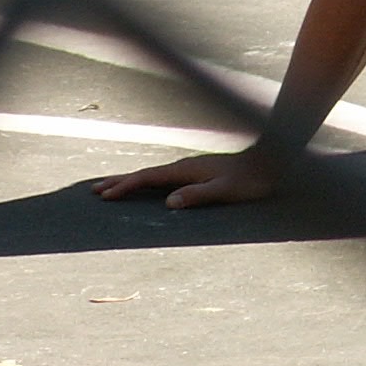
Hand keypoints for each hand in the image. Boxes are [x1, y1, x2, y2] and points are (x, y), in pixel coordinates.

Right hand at [94, 149, 279, 209]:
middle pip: (145, 174)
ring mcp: (190, 169)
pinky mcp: (197, 173)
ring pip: (153, 175)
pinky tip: (149, 187)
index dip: (125, 186)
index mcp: (185, 170)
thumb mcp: (225, 190)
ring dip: (131, 181)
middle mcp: (184, 166)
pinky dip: (147, 182)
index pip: (148, 177)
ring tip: (111, 187)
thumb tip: (169, 203)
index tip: (105, 195)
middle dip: (120, 181)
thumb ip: (198, 195)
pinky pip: (164, 178)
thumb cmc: (251, 179)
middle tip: (94, 190)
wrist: (271, 162)